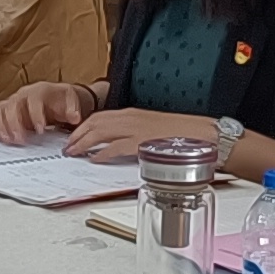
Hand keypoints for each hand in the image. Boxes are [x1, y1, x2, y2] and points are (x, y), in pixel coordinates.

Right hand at [0, 80, 94, 143]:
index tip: (40, 130)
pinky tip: (0, 139)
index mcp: (39, 90)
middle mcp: (22, 95)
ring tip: (8, 141)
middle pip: (12, 105)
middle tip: (21, 140)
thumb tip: (74, 117)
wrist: (55, 99)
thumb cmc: (61, 100)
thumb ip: (73, 108)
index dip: (35, 115)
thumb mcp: (71, 100)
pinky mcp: (5, 112)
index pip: (33, 99)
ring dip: (1, 126)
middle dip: (15, 123)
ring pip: (0, 110)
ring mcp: (12, 103)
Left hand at [61, 102, 224, 162]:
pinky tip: (94, 159)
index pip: (100, 116)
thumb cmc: (185, 135)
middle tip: (67, 146)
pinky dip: (102, 152)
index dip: (83, 126)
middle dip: (77, 134)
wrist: (207, 135)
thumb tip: (121, 147)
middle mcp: (133, 117)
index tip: (73, 136)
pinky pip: (117, 147)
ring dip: (83, 142)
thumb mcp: (154, 130)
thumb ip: (136, 136)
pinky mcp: (144, 142)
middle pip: (95, 121)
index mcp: (134, 114)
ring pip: (101, 131)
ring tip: (73, 152)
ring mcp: (138, 129)